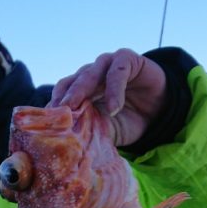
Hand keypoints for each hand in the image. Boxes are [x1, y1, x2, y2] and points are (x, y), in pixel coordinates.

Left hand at [49, 49, 166, 145]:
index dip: (54, 108)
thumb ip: (91, 131)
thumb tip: (70, 148)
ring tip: (74, 107)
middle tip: (55, 113)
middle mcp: (90, 75)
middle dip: (62, 98)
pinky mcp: (126, 59)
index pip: (62, 95)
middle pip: (71, 83)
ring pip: (89, 74)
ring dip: (81, 90)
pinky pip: (117, 72)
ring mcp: (107, 64)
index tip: (46, 124)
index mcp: (80, 91)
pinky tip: (114, 107)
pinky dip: (114, 90)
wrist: (160, 110)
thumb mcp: (107, 130)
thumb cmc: (128, 120)